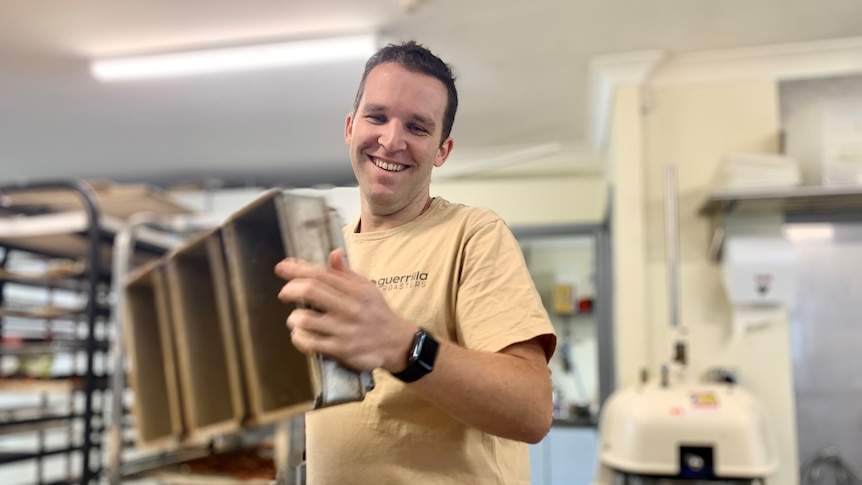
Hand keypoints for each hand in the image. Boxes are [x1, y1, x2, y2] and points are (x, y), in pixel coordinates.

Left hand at [274, 249, 415, 372]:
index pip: (320, 275)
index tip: (282, 267)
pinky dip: (299, 337)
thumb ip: (346, 273)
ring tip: (297, 319)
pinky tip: (301, 334)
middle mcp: (349, 308)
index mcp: (355, 290)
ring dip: (294, 318)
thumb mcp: (367, 288)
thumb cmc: (377, 313)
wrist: (397, 343)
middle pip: (309, 291)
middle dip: (289, 290)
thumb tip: (333, 253)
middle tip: (284, 293)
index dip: (296, 269)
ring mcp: (344, 330)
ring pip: (305, 320)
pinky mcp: (341, 350)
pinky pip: (309, 343)